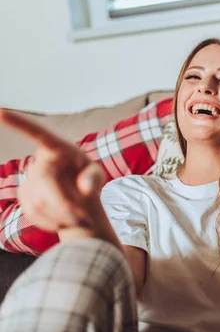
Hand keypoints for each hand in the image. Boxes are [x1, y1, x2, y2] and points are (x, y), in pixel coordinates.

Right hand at [0, 110, 104, 231]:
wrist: (78, 201)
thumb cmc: (89, 181)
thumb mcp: (97, 176)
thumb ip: (94, 178)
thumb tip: (86, 187)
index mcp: (57, 147)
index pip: (37, 133)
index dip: (19, 123)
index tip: (0, 112)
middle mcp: (40, 159)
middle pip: (45, 181)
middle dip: (63, 202)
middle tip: (82, 215)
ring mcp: (28, 177)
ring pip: (39, 200)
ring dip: (61, 213)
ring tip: (78, 216)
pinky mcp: (23, 193)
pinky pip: (34, 211)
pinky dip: (51, 220)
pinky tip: (62, 219)